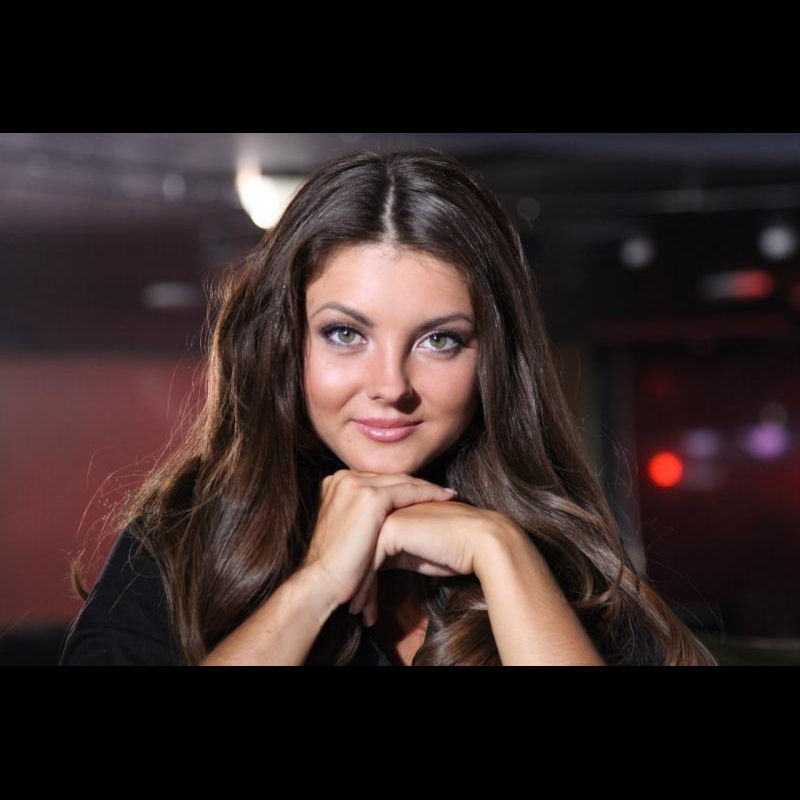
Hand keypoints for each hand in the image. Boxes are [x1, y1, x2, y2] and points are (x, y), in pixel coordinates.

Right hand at [299, 469, 457, 610]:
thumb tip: (380, 518)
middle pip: (389, 478)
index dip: (401, 486)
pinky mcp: (369, 497)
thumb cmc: (334, 566)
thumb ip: (358, 516)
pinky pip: (408, 491)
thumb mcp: (345, 530)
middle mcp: (343, 478)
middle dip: (416, 485)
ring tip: (447, 494)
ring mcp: (354, 484)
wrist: (319, 580)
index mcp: (335, 483)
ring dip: (427, 488)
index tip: (422, 491)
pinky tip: (445, 498)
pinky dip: (429, 493)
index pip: (377, 480)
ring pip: (401, 481)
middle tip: (442, 491)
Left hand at [348, 498, 505, 626]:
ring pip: (360, 556)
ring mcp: (387, 515)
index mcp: (392, 511)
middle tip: (353, 610)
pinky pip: (369, 562)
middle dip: (355, 581)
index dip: (361, 572)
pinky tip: (368, 610)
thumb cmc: (455, 550)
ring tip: (357, 612)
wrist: (480, 541)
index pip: (365, 543)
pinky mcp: (392, 528)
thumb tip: (373, 569)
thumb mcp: (416, 553)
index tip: (358, 600)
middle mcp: (386, 509)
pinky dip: (366, 588)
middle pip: (359, 549)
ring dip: (358, 587)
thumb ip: (394, 552)